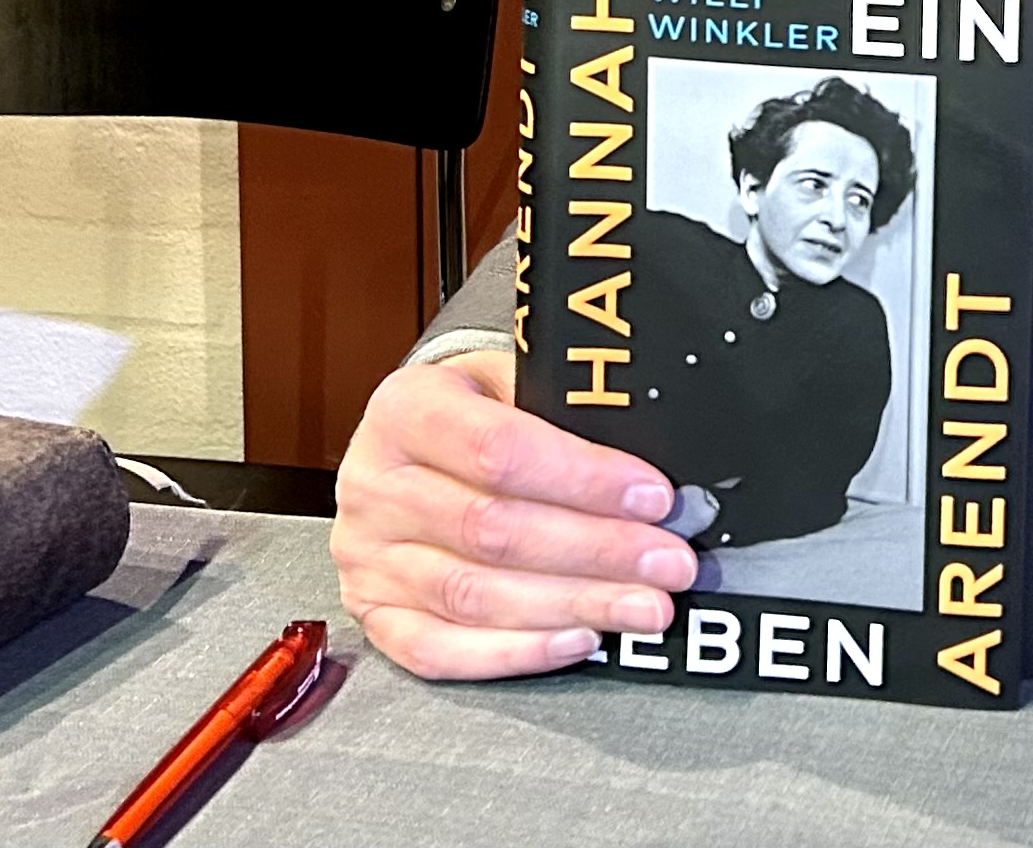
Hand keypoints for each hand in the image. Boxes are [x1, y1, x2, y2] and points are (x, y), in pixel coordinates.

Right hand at [331, 348, 699, 679]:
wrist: (409, 443)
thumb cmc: (474, 411)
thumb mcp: (509, 381)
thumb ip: (565, 414)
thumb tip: (649, 471)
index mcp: (407, 410)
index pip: (501, 449)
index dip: (585, 478)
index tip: (654, 498)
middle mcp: (373, 485)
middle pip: (494, 531)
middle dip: (597, 551)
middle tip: (668, 564)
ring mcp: (364, 557)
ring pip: (474, 595)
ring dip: (572, 605)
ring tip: (643, 606)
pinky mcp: (372, 612)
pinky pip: (439, 650)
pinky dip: (514, 652)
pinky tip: (577, 640)